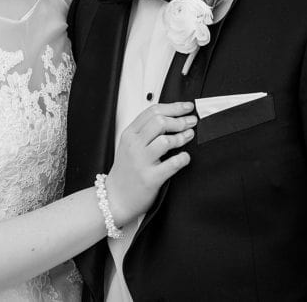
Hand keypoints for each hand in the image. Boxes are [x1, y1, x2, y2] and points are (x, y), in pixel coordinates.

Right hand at [105, 102, 196, 225]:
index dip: (173, 107)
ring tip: (189, 136)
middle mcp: (134, 145)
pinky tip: (185, 157)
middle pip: (160, 122)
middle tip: (191, 122)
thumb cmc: (126, 171)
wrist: (115, 198)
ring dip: (182, 137)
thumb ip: (145, 131)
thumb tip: (171, 118)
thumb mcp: (129, 146)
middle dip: (180, 120)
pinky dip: (183, 158)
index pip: (152, 111)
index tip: (186, 107)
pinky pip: (172, 164)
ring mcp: (141, 161)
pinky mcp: (150, 178)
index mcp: (129, 134)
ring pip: (166, 140)